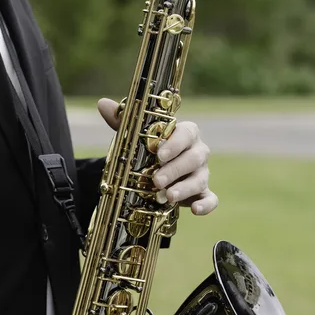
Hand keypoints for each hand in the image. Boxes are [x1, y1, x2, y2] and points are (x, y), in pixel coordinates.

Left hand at [97, 97, 217, 215]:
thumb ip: (122, 121)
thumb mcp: (135, 136)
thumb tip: (103, 104)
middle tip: (156, 180)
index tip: (159, 154)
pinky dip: (206, 205)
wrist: (154, 171)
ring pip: (200, 179)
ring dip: (185, 189)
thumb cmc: (149, 149)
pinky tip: (195, 210)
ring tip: (168, 197)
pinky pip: (211, 199)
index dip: (175, 144)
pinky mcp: (202, 193)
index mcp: (185, 134)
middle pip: (194, 158)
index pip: (187, 133)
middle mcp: (197, 152)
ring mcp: (201, 173)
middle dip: (175, 170)